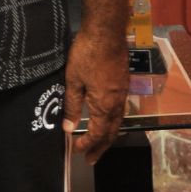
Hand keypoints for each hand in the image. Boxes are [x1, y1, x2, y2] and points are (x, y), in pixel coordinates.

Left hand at [62, 30, 128, 163]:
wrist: (106, 32)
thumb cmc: (86, 54)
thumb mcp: (73, 80)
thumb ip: (72, 105)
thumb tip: (68, 128)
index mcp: (104, 105)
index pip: (98, 133)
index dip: (87, 144)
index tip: (76, 151)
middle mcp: (117, 102)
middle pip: (111, 132)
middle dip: (100, 147)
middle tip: (91, 160)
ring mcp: (122, 92)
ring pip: (117, 121)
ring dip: (108, 136)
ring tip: (99, 145)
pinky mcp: (123, 83)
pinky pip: (119, 110)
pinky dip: (112, 122)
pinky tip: (106, 119)